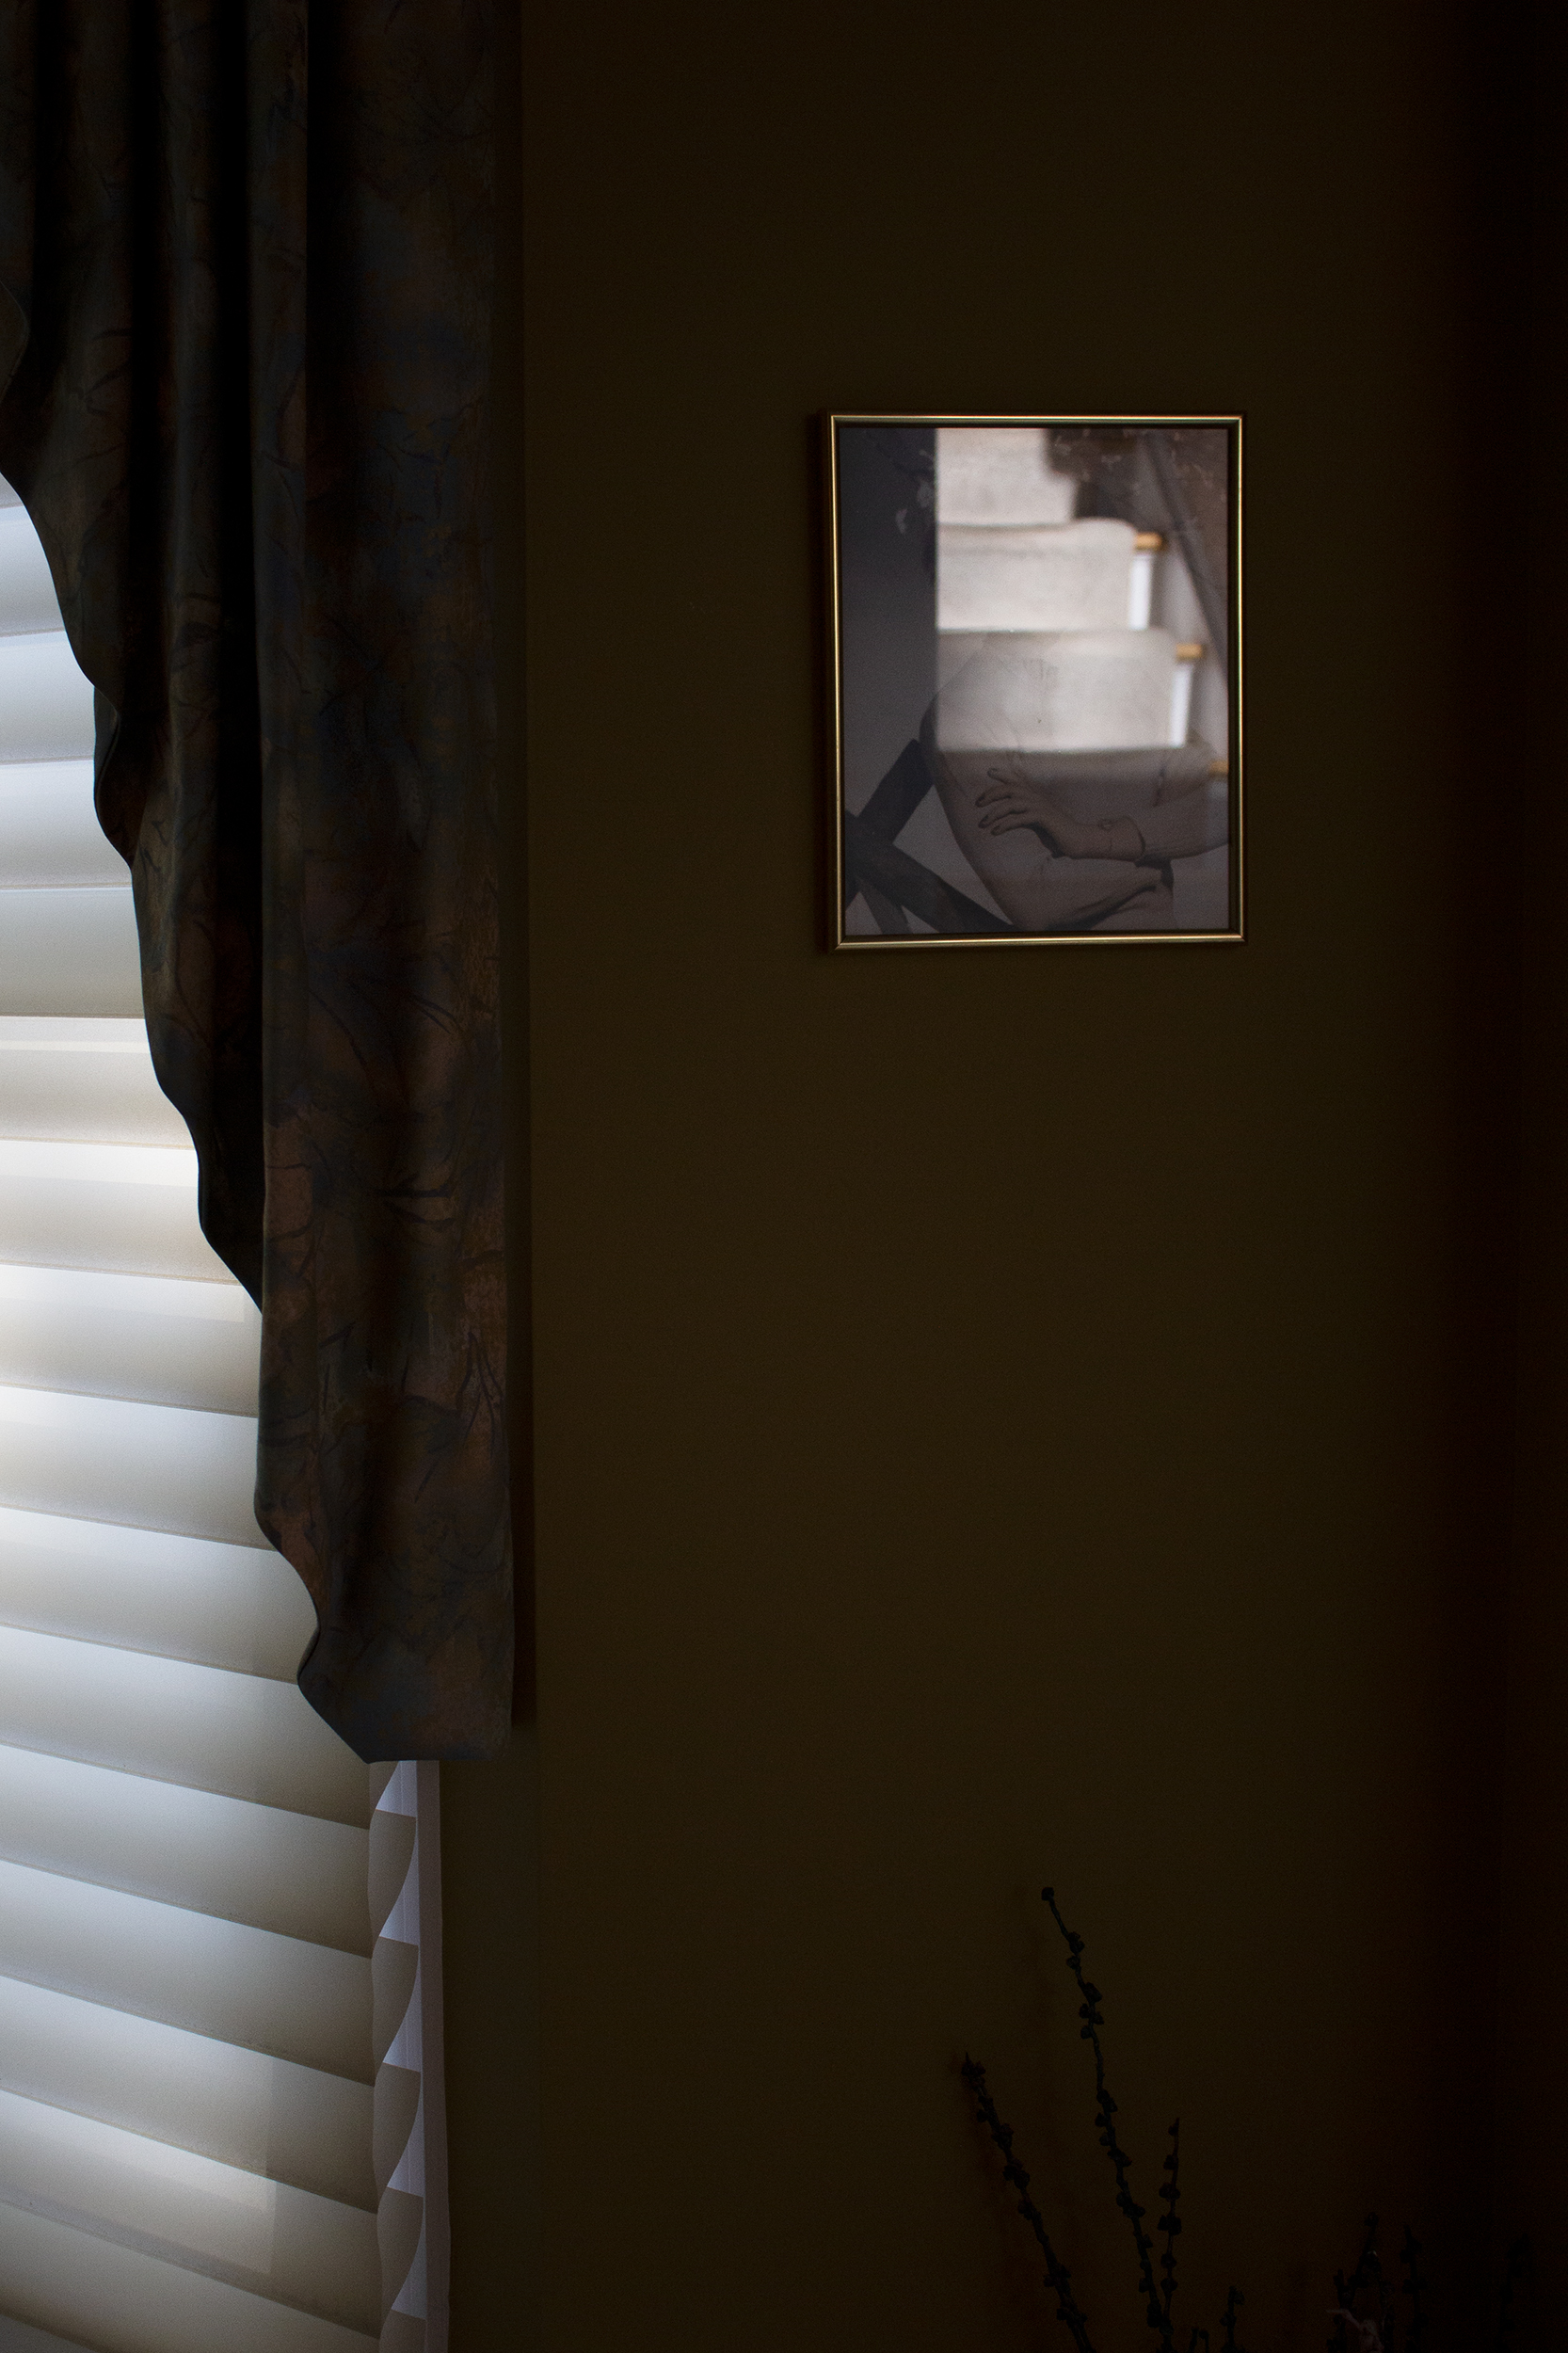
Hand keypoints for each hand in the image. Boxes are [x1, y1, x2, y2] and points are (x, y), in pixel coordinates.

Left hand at [976, 764, 1143, 861]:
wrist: (1079, 841)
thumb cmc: (1059, 835)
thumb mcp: (1039, 825)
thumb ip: (1027, 820)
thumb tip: (1014, 825)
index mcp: (1036, 798)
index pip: (1017, 782)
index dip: (1003, 775)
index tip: (989, 772)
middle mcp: (1037, 799)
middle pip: (1010, 788)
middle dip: (991, 793)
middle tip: (977, 803)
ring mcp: (1041, 807)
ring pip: (1012, 803)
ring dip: (994, 812)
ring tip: (983, 823)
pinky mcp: (1043, 818)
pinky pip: (1020, 818)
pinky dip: (1005, 824)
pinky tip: (995, 831)